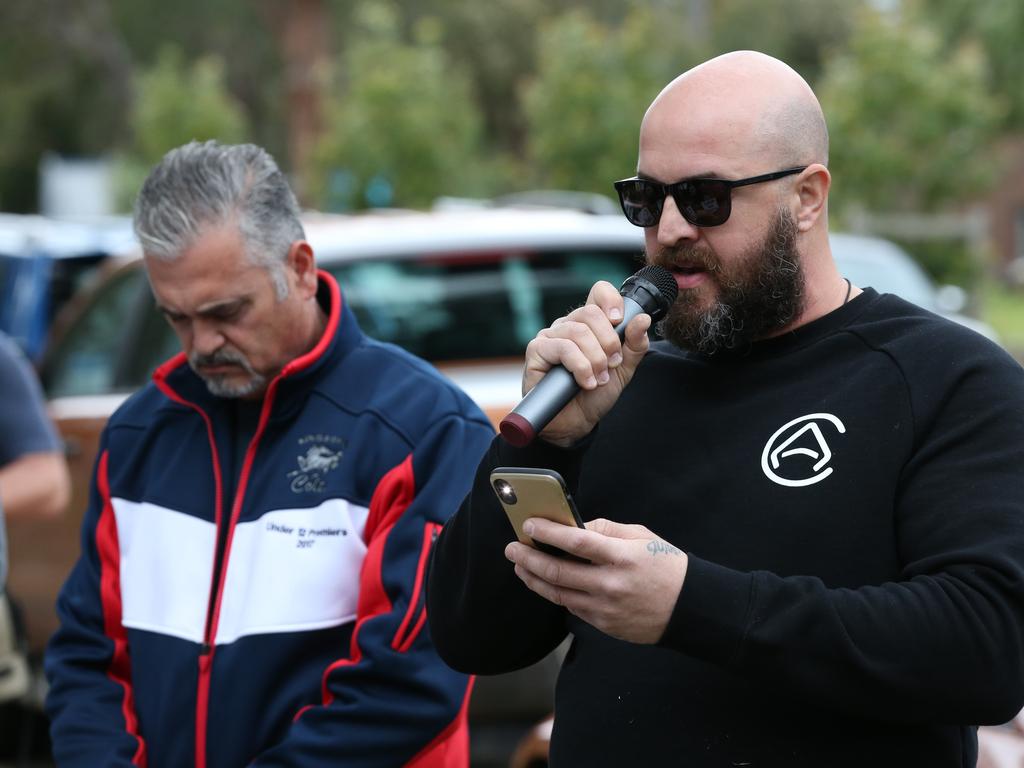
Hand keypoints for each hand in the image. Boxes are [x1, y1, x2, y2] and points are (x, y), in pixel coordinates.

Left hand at [504, 517, 686, 643]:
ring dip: (534, 578)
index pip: (576, 542)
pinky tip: (545, 582)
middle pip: (558, 571)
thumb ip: (606, 529)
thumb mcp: (642, 536)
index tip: (529, 524)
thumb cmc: (666, 565)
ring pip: (558, 593)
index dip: (549, 532)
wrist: (689, 608)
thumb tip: (574, 526)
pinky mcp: (604, 624)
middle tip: (512, 549)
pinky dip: (555, 593)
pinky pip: (572, 607)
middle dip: (529, 558)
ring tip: (520, 566)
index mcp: (622, 556)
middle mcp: (610, 584)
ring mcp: (605, 608)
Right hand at [522, 281, 651, 446]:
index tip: (619, 321)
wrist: (575, 424)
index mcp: (589, 324)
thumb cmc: (594, 395)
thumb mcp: (622, 370)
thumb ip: (634, 346)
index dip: (611, 300)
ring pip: (578, 332)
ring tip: (598, 380)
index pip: (598, 292)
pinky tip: (585, 382)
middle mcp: (567, 325)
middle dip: (608, 341)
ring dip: (595, 360)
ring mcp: (550, 337)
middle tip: (612, 364)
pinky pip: (563, 348)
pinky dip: (580, 367)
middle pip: (590, 313)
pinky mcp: (536, 351)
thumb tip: (642, 318)